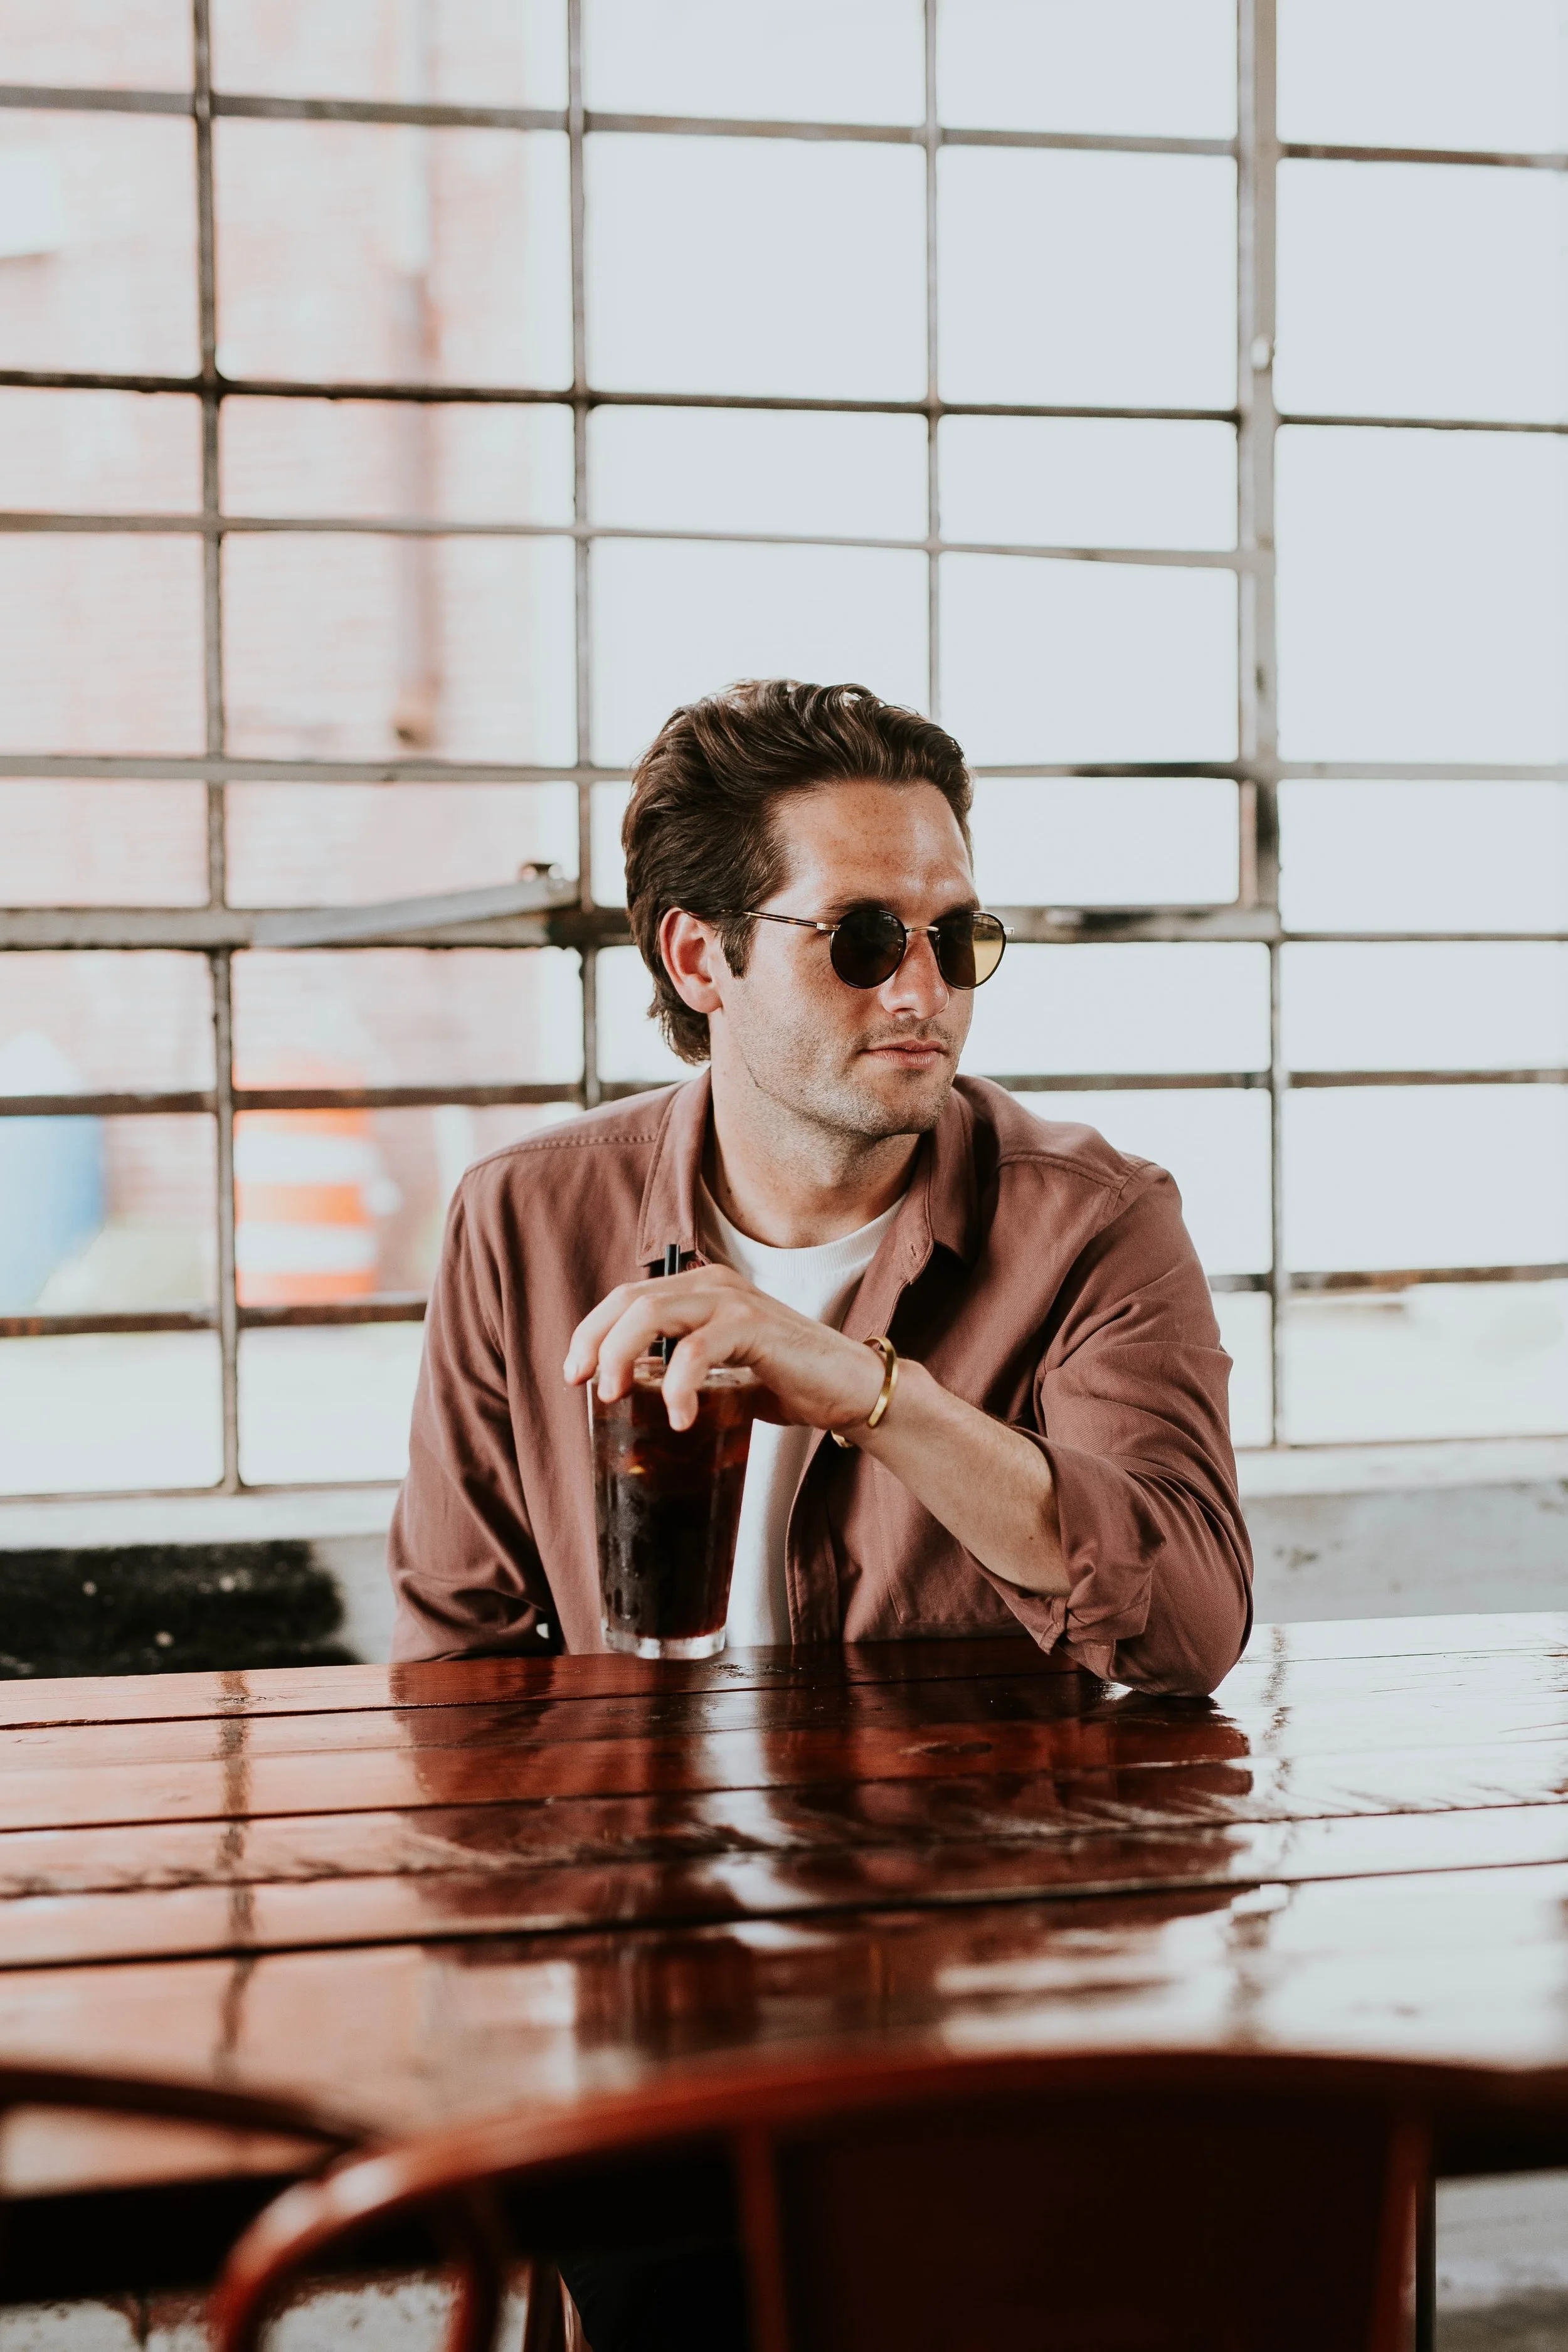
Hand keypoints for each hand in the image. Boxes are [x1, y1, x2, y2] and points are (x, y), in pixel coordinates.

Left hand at [563, 1264, 884, 1434]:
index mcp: (701, 1290)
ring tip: (615, 1398)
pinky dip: (678, 1386)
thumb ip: (683, 1373)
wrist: (851, 1390)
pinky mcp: (755, 1326)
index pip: (627, 1297)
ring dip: (623, 1356)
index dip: (591, 1331)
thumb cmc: (788, 1382)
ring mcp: (735, 1301)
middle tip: (586, 1386)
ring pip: (654, 1313)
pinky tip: (680, 1418)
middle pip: (631, 1300)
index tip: (574, 1373)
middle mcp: (714, 1284)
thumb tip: (634, 1401)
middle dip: (597, 1342)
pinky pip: (696, 1349)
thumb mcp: (723, 1373)